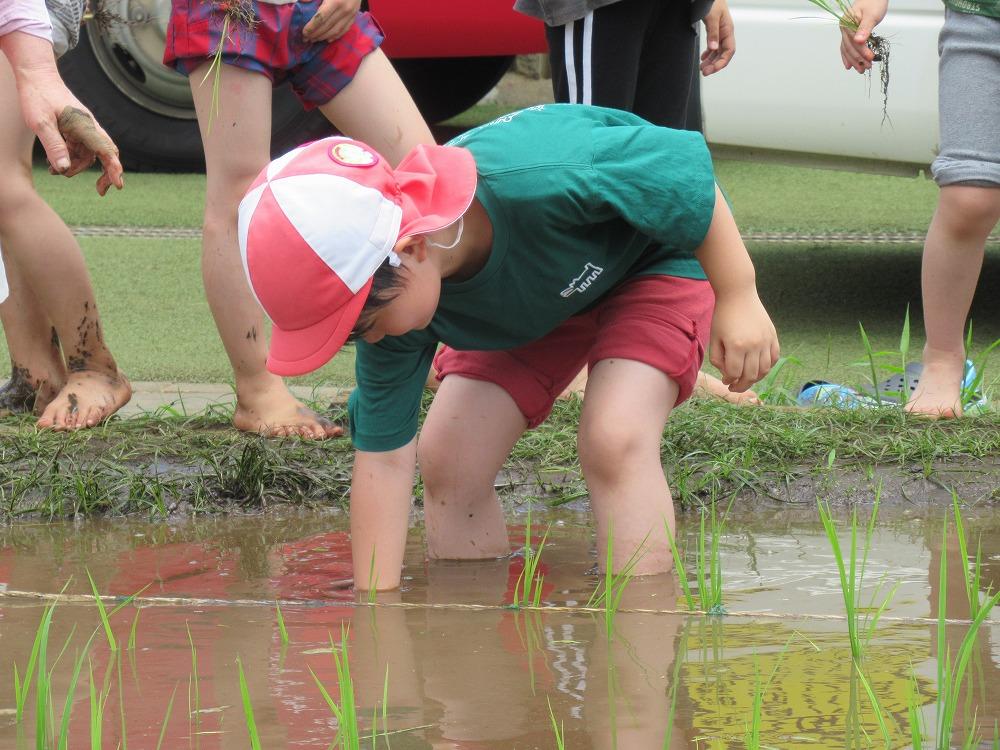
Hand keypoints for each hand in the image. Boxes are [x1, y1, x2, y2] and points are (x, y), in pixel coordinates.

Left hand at [4, 32, 123, 194]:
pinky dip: (70, 159)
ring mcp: (84, 129)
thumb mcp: (41, 123)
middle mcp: (89, 128)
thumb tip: (64, 169)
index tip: (118, 185)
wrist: (37, 76)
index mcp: (85, 126)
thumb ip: (53, 146)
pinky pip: (79, 150)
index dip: (114, 169)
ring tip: (55, 172)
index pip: (106, 150)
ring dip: (76, 167)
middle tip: (101, 191)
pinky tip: (54, 164)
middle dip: (106, 174)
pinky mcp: (76, 130)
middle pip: (106, 155)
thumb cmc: (38, 96)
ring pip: (89, 155)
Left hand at [302, 0, 359, 41]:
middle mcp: (343, 10)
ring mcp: (350, 15)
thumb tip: (303, 1)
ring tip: (314, 40)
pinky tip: (327, 39)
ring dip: (324, 37)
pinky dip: (335, 36)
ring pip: (335, 31)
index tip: (304, 32)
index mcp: (334, 2)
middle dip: (315, 34)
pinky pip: (344, 30)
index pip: (320, 18)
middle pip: (327, 26)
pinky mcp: (354, 17)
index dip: (311, 27)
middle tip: (306, 39)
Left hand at [700, 0, 734, 75]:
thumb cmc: (712, 2)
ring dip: (711, 61)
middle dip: (715, 65)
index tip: (712, 70)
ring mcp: (720, 33)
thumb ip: (712, 33)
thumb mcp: (712, 17)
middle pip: (723, 54)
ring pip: (717, 52)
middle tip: (704, 72)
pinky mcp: (713, 32)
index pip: (729, 51)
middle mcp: (725, 34)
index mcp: (728, 31)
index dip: (722, 62)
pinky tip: (703, 58)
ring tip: (702, 68)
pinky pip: (713, 46)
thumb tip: (713, 48)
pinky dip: (708, 54)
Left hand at [708, 290, 779, 393]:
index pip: (734, 373)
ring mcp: (766, 341)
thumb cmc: (723, 317)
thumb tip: (727, 375)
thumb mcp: (714, 338)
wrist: (738, 295)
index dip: (729, 381)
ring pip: (764, 370)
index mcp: (736, 346)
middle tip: (734, 386)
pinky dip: (767, 367)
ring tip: (746, 378)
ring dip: (755, 378)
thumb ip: (717, 359)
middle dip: (741, 385)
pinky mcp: (773, 336)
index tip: (725, 381)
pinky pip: (774, 358)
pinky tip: (758, 368)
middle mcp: (754, 345)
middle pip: (750, 375)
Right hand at [839, 0, 887, 72]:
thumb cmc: (873, 3)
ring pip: (847, 49)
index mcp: (847, 23)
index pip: (854, 41)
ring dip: (854, 61)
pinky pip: (846, 47)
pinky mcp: (849, 34)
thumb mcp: (871, 15)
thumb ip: (865, 28)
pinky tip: (850, 65)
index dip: (862, 51)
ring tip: (861, 70)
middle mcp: (844, 28)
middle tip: (867, 67)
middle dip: (858, 59)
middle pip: (849, 47)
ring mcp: (845, 32)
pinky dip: (848, 57)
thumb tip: (859, 41)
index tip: (870, 58)